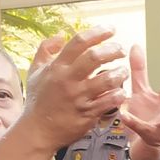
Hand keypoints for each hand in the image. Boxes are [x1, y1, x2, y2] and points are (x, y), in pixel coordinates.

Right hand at [23, 26, 129, 151]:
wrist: (38, 130)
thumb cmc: (38, 100)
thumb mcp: (35, 71)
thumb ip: (46, 49)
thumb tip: (60, 34)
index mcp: (57, 67)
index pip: (79, 42)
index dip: (97, 32)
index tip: (110, 29)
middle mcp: (68, 80)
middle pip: (95, 57)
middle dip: (113, 50)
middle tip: (120, 50)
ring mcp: (79, 98)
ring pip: (106, 80)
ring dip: (120, 73)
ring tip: (124, 71)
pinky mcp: (87, 114)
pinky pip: (108, 102)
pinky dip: (118, 95)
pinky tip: (121, 91)